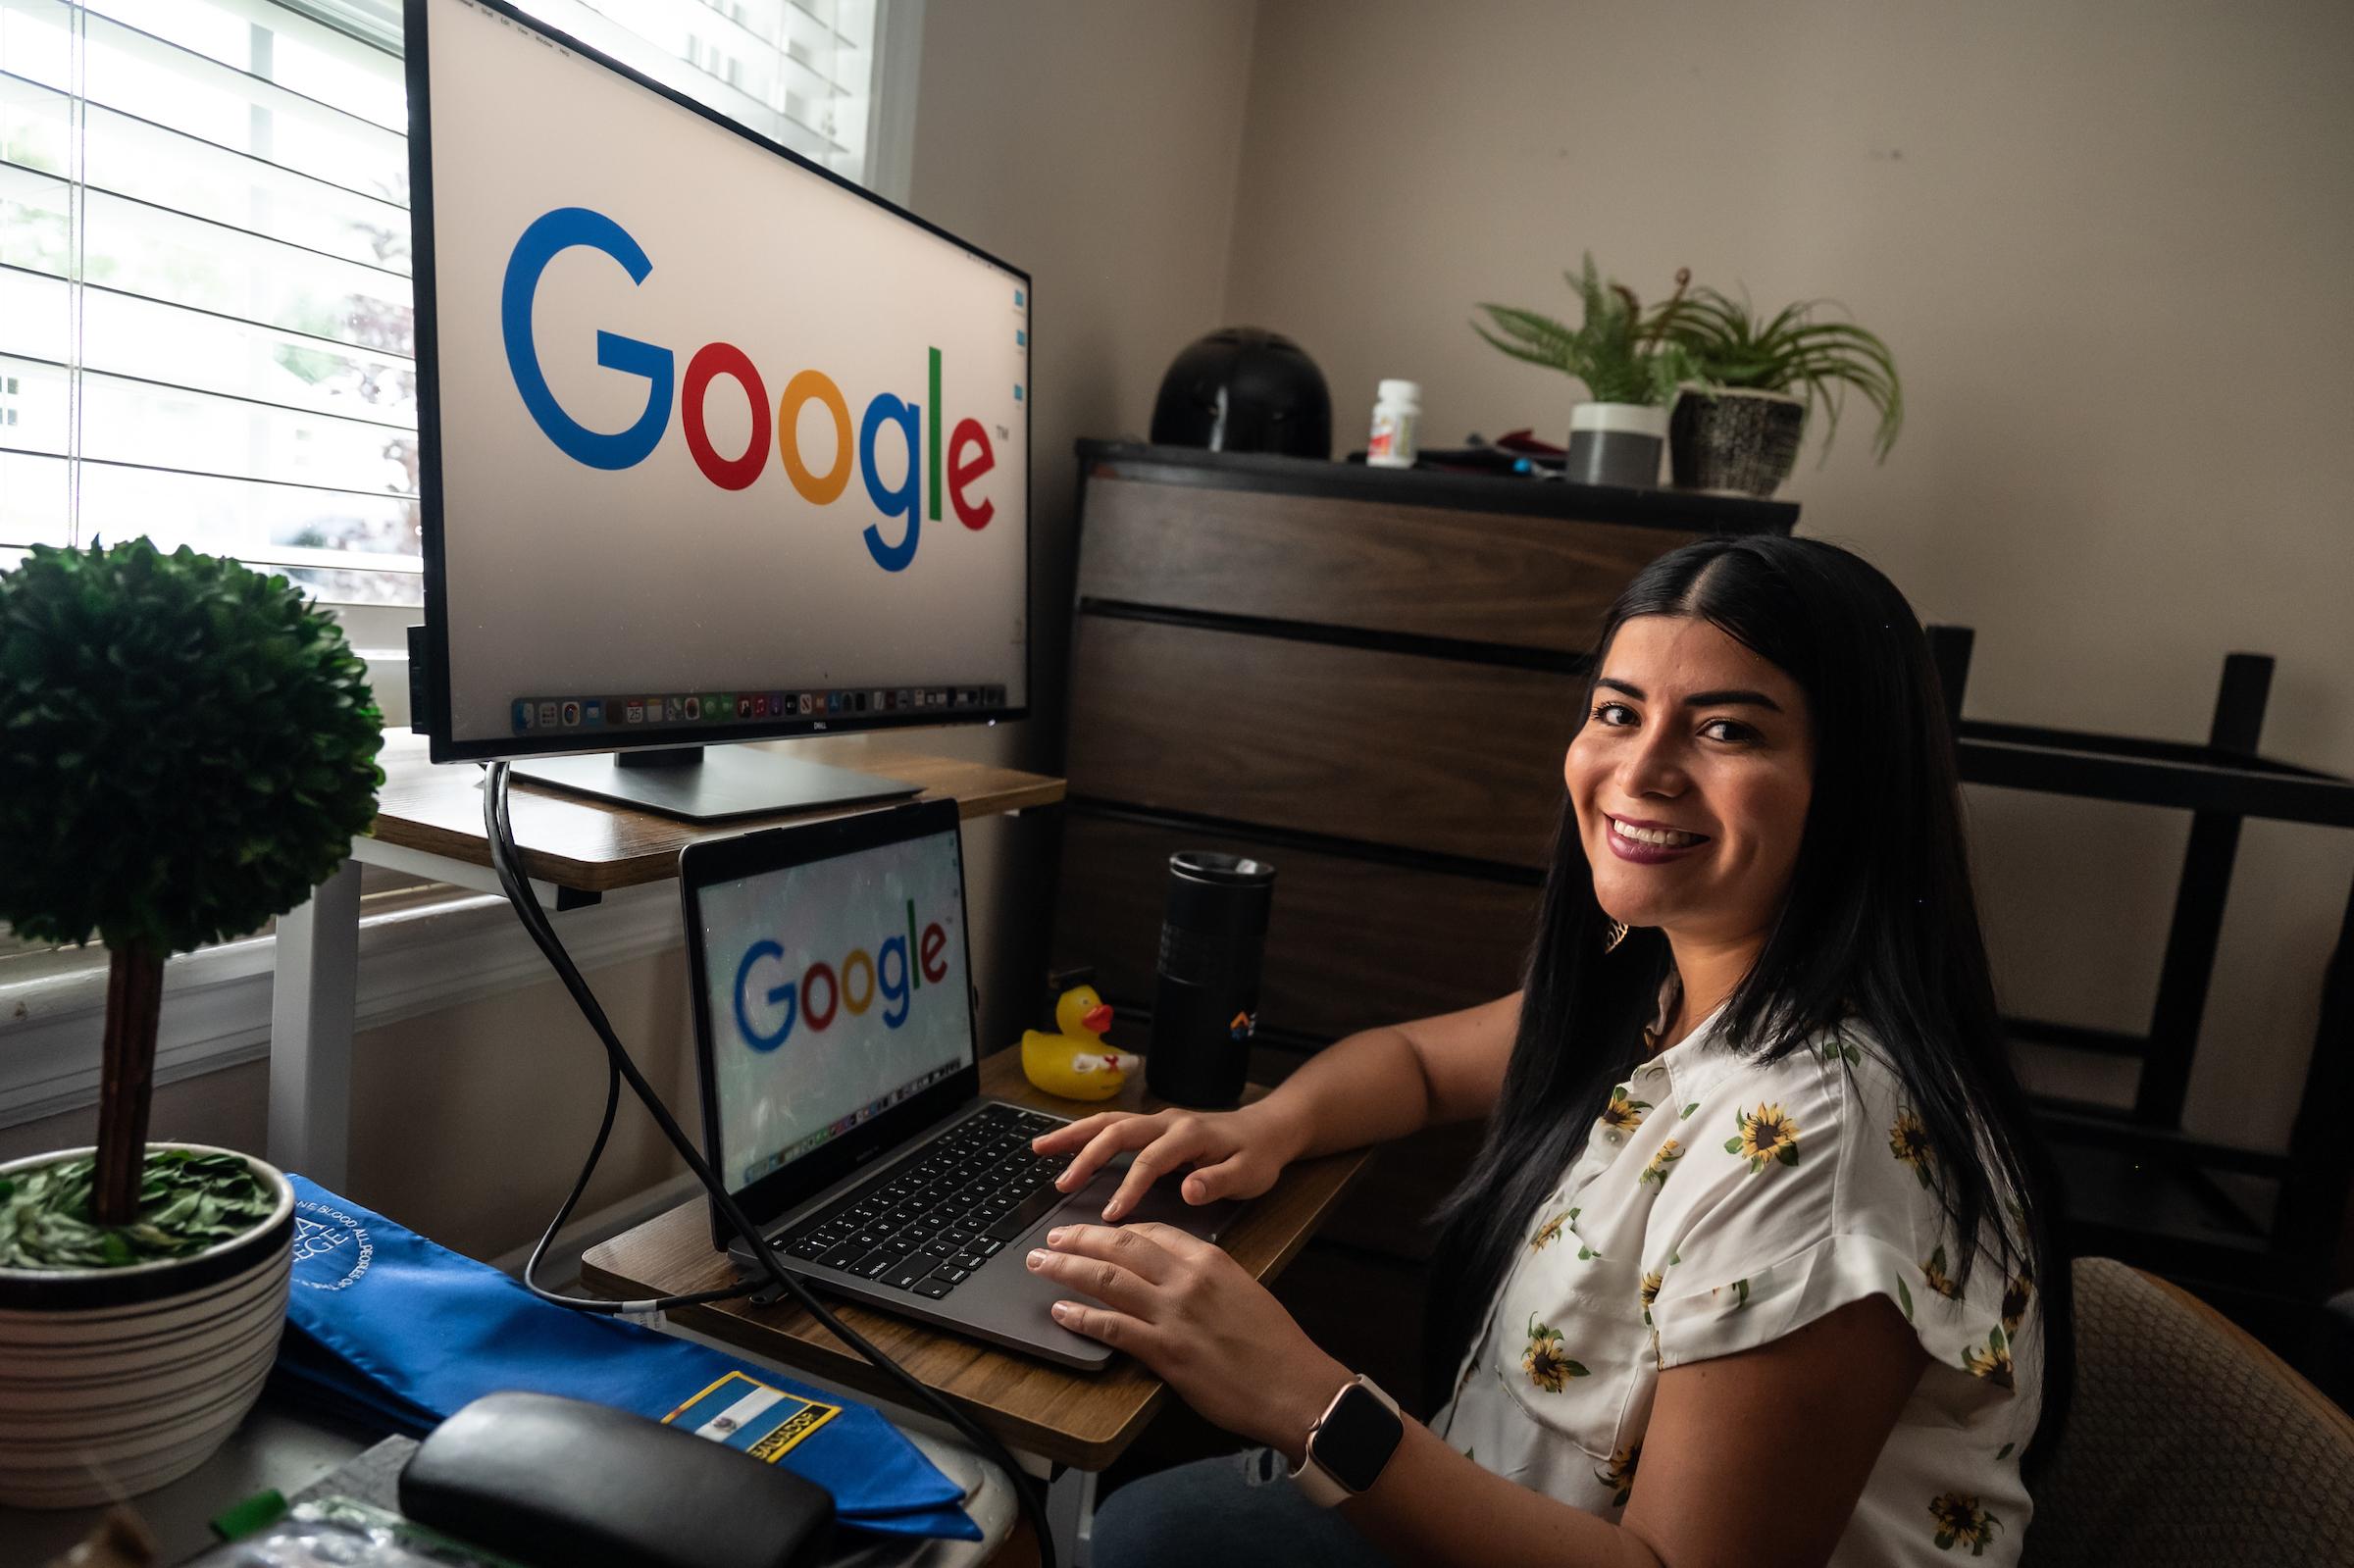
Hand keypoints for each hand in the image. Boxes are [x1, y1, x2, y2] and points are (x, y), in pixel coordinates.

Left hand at [1029, 1222, 1350, 1462]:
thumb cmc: (1276, 1346)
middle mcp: (1188, 1279)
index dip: (1117, 1229)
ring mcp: (1174, 1314)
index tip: (1097, 1232)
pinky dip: (1082, 1317)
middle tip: (1052, 1236)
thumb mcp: (1244, 1291)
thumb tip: (1172, 1277)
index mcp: (1210, 1259)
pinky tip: (1062, 1312)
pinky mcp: (1166, 1352)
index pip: (1153, 1231)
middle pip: (1121, 1245)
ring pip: (1107, 1278)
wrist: (1296, 1387)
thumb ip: (1206, 1278)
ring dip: (1067, 1268)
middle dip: (1080, 1237)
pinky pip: (1112, 1327)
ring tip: (1041, 1263)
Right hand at [1030, 1103, 1305, 1221]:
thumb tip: (1190, 1189)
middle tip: (1060, 1184)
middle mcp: (1167, 1122)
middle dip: (1085, 1155)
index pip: (1151, 1160)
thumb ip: (1219, 1181)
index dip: (1129, 1187)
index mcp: (1189, 1134)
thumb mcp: (1248, 1174)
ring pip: (1107, 1122)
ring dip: (1073, 1135)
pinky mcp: (1153, 1126)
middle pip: (1117, 1131)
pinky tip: (1062, 1144)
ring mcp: (1157, 1121)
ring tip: (1039, 1149)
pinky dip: (1084, 1133)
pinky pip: (1112, 1126)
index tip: (1110, 1216)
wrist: (1267, 1130)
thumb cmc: (1257, 1156)